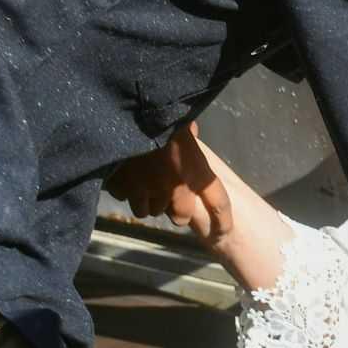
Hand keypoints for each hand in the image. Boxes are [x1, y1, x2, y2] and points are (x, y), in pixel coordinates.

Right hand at [102, 122, 233, 240]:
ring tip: (143, 182)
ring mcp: (149, 191)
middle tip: (168, 196)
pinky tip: (124, 176)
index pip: (218, 203)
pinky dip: (124, 190)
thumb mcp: (182, 124)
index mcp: (197, 170)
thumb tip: (192, 130)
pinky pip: (125, 199)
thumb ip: (189, 135)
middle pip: (180, 217)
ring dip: (148, 201)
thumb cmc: (162, 117)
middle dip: (175, 210)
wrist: (129, 115)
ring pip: (150, 211)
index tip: (223, 233)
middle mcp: (177, 187)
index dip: (223, 221)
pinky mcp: (125, 189)